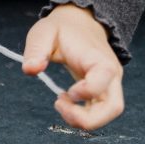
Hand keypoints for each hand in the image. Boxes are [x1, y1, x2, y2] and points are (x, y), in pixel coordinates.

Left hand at [23, 4, 123, 129]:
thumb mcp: (44, 32)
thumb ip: (36, 50)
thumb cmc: (62, 29)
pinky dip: (84, 115)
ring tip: (61, 104)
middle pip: (114, 107)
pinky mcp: (104, 91)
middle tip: (60, 105)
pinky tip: (67, 102)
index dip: (87, 91)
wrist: (80, 23)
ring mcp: (110, 84)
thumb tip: (30, 70)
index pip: (104, 78)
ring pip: (110, 113)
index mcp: (98, 58)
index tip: (67, 92)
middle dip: (87, 119)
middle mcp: (111, 73)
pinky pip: (101, 111)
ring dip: (85, 120)